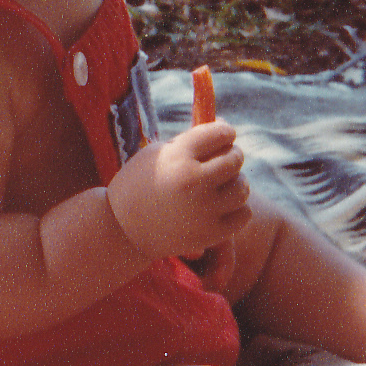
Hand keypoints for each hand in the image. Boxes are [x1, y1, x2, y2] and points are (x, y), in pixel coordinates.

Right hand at [106, 122, 249, 261]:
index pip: (221, 133)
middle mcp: (193, 182)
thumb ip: (191, 141)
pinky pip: (244, 214)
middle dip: (232, 155)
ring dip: (235, 182)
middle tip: (223, 159)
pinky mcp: (209, 234)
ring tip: (222, 184)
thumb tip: (226, 130)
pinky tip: (222, 206)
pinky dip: (237, 208)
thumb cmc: (140, 183)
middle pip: (235, 159)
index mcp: (178, 156)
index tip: (222, 135)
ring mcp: (203, 210)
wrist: (121, 229)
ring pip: (242, 187)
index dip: (224, 132)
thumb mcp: (158, 153)